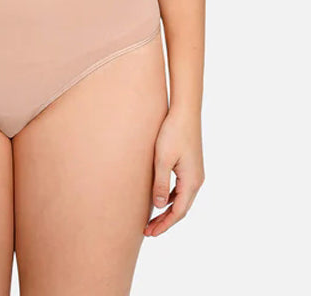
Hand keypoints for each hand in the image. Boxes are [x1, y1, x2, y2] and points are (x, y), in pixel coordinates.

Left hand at [144, 107, 204, 236]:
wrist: (185, 112)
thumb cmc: (172, 133)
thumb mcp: (162, 159)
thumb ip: (160, 183)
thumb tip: (158, 206)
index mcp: (191, 181)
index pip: (178, 212)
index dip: (164, 224)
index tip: (150, 233)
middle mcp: (196, 180)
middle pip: (181, 209)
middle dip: (165, 221)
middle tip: (148, 232)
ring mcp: (195, 173)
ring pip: (181, 199)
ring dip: (167, 210)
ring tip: (151, 219)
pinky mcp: (190, 166)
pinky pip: (180, 188)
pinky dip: (169, 198)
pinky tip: (158, 198)